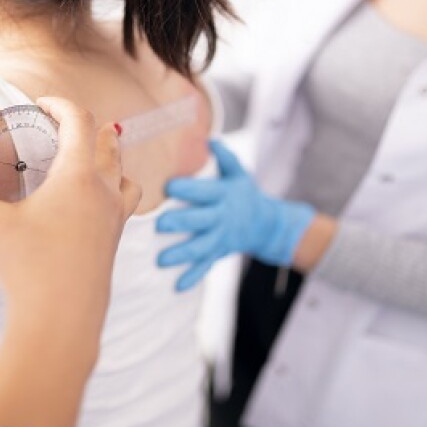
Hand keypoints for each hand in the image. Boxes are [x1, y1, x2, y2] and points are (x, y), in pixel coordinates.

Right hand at [0, 97, 140, 426]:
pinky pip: (122, 206)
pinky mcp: (113, 245)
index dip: (61, 105)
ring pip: (125, 177)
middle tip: (67, 126)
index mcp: (79, 177)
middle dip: (91, 129)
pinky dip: (111, 193)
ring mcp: (114, 220)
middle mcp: (104, 193)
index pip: (80, 121)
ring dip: (111, 161)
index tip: (42, 105)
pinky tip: (87, 208)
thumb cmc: (29, 269)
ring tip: (91, 161)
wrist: (61, 322)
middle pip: (110, 144)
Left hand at [157, 140, 315, 290]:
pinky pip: (206, 266)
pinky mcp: (219, 253)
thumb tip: (210, 140)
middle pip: (201, 221)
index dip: (188, 190)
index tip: (169, 186)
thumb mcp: (239, 174)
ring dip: (182, 254)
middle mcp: (222, 218)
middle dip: (181, 223)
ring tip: (161, 260)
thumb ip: (225, 158)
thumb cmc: (245, 194)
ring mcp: (221, 238)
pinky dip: (193, 277)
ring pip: (201, 247)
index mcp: (224, 195)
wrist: (267, 224)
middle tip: (159, 224)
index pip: (205, 192)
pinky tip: (177, 286)